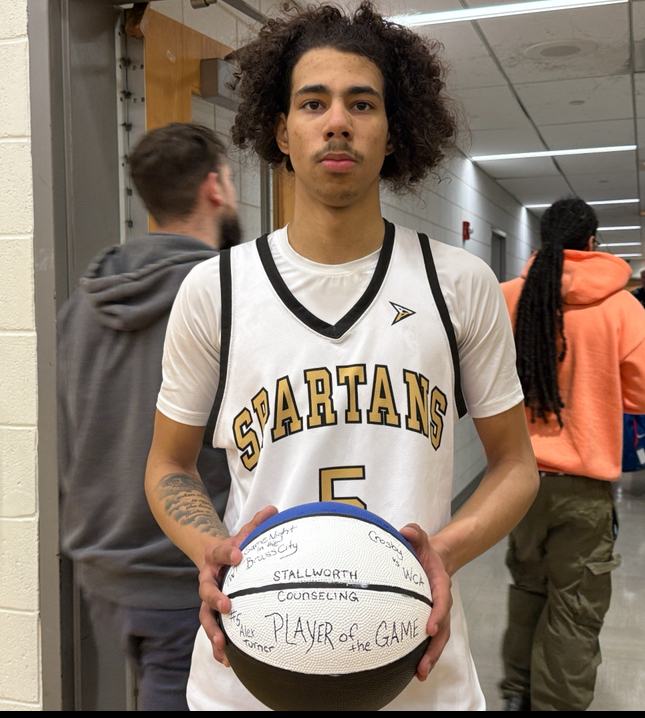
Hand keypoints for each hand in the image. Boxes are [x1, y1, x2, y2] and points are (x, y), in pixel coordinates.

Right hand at [198, 505, 277, 664]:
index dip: (228, 552)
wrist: (215, 559)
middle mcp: (208, 578)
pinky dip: (217, 646)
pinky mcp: (213, 615)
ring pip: (205, 616)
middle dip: (215, 598)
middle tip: (228, 605)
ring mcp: (208, 599)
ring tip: (223, 644)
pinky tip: (226, 660)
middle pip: (206, 590)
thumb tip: (274, 510)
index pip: (220, 551)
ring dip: (213, 631)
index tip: (239, 556)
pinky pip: (213, 632)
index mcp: (215, 556)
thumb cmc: (236, 548)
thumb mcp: (244, 534)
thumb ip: (257, 524)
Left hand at [399, 523, 452, 680]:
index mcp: (440, 583)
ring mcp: (436, 613)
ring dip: (431, 656)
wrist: (433, 559)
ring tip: (420, 673)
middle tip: (423, 664)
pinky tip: (413, 669)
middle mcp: (441, 602)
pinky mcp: (428, 620)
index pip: (442, 601)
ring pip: (438, 639)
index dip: (437, 615)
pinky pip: (428, 639)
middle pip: (443, 628)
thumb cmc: (423, 551)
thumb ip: (414, 533)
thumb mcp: (420, 538)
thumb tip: (406, 531)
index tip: (429, 628)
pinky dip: (424, 653)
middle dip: (435, 647)